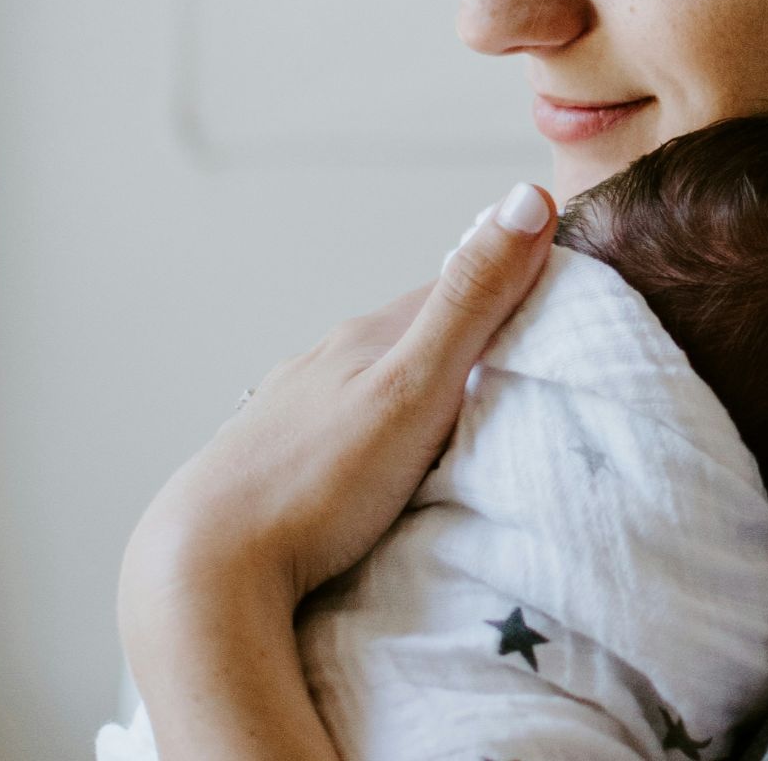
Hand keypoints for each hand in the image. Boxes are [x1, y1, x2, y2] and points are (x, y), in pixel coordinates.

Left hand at [119, 181, 555, 617]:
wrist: (203, 571)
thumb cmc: (316, 484)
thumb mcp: (415, 388)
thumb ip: (472, 302)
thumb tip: (527, 197)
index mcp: (365, 338)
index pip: (454, 289)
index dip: (510, 286)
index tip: (564, 301)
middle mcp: (324, 362)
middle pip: (413, 336)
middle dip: (467, 342)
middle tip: (528, 369)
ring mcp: (293, 411)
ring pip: (373, 382)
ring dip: (419, 390)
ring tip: (462, 422)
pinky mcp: (272, 462)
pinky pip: (342, 429)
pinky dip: (377, 432)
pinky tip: (381, 463)